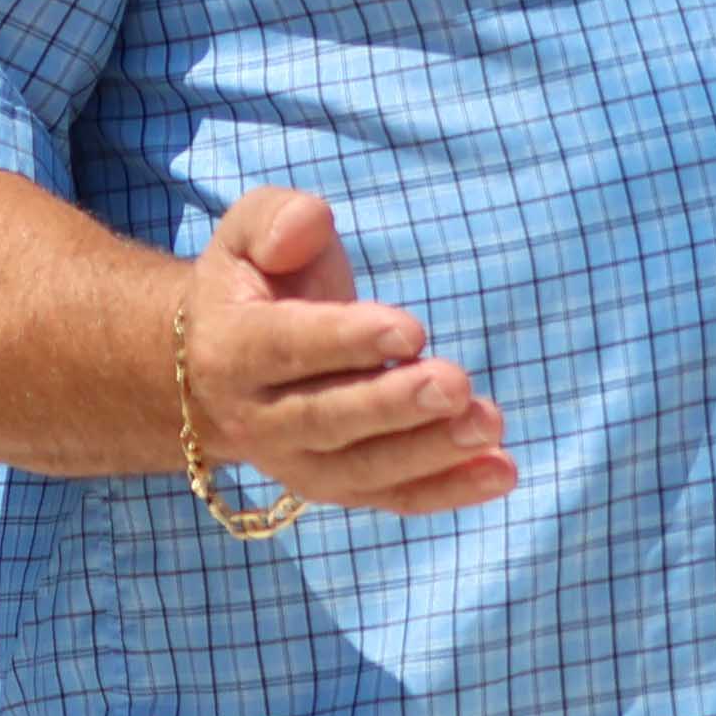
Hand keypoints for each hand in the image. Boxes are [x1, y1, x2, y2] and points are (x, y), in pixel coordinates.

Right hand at [187, 189, 513, 513]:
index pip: (286, 348)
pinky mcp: (335, 483)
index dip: (346, 341)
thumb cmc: (257, 281)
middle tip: (456, 384)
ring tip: (488, 425)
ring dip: (429, 453)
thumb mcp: (251, 233)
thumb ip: (276, 219)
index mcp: (232, 348)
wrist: (214, 365)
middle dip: (393, 405)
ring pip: (360, 468)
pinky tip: (501, 472)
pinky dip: (445, 490)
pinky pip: (389, 496)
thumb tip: (306, 230)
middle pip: (326, 419)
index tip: (411, 330)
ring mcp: (293, 460)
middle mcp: (255, 417)